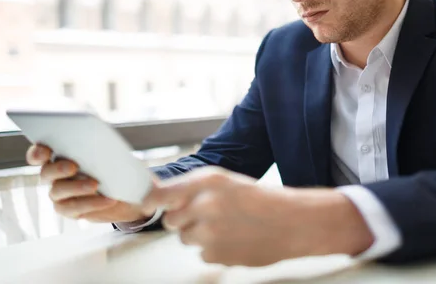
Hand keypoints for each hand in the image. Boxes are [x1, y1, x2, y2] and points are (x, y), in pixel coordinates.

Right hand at [26, 144, 151, 222]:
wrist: (126, 192)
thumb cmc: (113, 167)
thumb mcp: (107, 153)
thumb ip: (95, 148)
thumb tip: (96, 144)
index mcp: (59, 156)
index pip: (39, 154)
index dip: (37, 153)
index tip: (46, 152)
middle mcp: (54, 175)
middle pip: (46, 172)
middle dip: (58, 169)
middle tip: (73, 167)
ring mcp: (59, 193)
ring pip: (58, 190)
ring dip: (77, 187)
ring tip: (95, 185)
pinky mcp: (69, 209)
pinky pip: (74, 207)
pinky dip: (91, 203)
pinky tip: (108, 199)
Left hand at [143, 167, 373, 265]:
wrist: (292, 222)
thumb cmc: (261, 199)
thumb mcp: (225, 181)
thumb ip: (191, 188)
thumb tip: (155, 197)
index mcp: (207, 181)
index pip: (160, 194)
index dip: (148, 202)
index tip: (142, 204)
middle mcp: (205, 204)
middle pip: (171, 220)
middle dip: (184, 220)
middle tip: (208, 215)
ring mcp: (210, 232)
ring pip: (185, 239)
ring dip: (199, 236)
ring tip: (226, 227)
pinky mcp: (217, 255)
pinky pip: (202, 254)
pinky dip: (213, 250)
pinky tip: (233, 239)